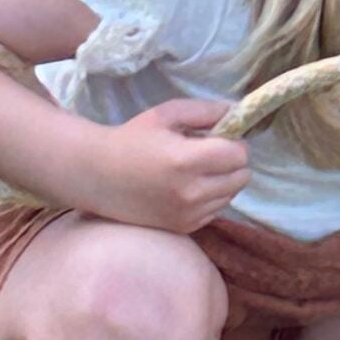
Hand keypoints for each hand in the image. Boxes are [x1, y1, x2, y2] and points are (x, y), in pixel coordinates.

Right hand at [76, 99, 249, 233]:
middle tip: (209, 153)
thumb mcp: (168, 113)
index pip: (239, 155)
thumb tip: (238, 112)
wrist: (98, 175)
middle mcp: (191, 192)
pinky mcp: (182, 228)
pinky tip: (187, 187)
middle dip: (231, 162)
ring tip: (195, 170)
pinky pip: (215, 210)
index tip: (218, 137)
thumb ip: (207, 111)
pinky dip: (210, 198)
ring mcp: (187, 214)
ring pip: (231, 195)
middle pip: (241, 177)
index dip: (234, 142)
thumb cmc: (132, 139)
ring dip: (222, 181)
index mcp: (188, 160)